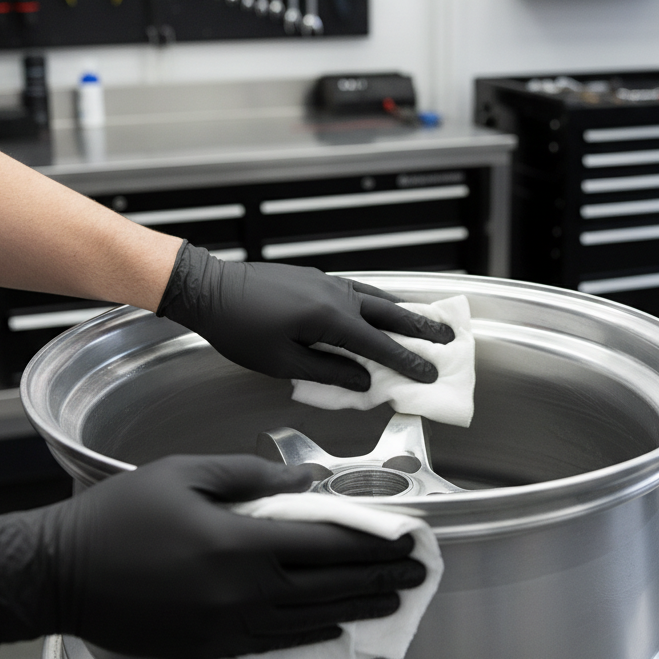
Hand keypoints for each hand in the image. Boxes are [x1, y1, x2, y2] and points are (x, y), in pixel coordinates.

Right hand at [0, 455, 425, 658]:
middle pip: (328, 586)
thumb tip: (304, 482)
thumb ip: (250, 475)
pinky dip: (310, 634)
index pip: (324, 544)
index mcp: (239, 543)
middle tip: (417, 575)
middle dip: (378, 579)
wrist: (60, 574)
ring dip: (354, 610)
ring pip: (309, 621)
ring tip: (390, 603)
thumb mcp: (183, 473)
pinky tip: (332, 628)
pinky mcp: (208, 650)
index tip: (407, 539)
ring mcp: (226, 628)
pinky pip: (274, 643)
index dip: (371, 542)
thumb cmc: (119, 515)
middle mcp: (242, 593)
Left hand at [156, 242, 453, 390]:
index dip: (407, 361)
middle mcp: (335, 295)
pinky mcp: (315, 278)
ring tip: (425, 321)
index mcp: (329, 318)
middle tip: (449, 338)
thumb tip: (363, 380)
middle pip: (388, 314)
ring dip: (403, 311)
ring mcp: (326, 282)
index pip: (379, 345)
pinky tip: (381, 307)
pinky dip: (378, 300)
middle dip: (420, 328)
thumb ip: (328, 371)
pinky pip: (358, 289)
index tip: (430, 373)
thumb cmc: (238, 329)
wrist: (209, 289)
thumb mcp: (282, 363)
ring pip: (376, 297)